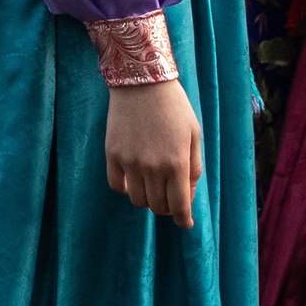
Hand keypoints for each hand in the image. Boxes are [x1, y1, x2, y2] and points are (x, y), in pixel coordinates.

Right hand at [104, 78, 201, 227]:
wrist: (141, 83)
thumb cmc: (174, 108)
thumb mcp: (194, 135)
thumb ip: (194, 168)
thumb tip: (187, 195)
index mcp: (177, 163)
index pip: (179, 206)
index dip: (183, 219)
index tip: (184, 222)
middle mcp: (152, 167)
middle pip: (157, 206)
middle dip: (167, 207)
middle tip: (169, 197)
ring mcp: (130, 162)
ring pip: (138, 200)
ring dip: (147, 198)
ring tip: (152, 186)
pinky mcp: (112, 155)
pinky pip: (117, 186)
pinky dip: (126, 189)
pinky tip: (133, 179)